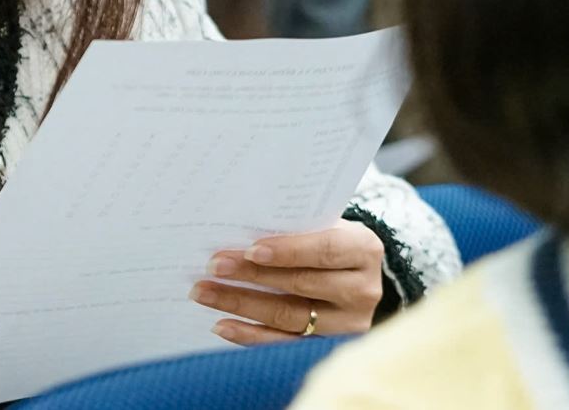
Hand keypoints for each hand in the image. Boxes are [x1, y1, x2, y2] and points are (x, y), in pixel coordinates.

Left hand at [192, 219, 382, 345]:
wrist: (354, 270)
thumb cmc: (327, 237)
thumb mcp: (321, 224)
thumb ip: (292, 227)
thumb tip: (235, 229)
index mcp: (364, 250)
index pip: (324, 250)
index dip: (288, 251)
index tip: (250, 250)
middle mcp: (363, 290)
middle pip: (301, 284)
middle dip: (252, 275)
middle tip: (212, 267)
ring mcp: (348, 323)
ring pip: (289, 316)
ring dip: (241, 304)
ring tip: (204, 293)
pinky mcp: (327, 345)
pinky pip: (283, 342)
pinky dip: (250, 335)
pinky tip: (221, 324)